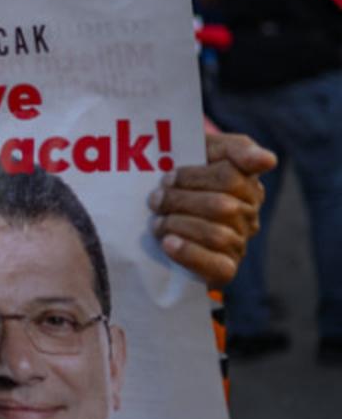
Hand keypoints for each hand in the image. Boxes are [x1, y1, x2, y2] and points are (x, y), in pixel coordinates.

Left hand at [149, 131, 275, 285]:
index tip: (167, 177)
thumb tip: (268, 160)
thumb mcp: (203, 149)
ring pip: (217, 234)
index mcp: (246, 184)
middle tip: (155, 199)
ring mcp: (238, 243)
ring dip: (178, 225)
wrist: (150, 205)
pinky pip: (217, 266)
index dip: (192, 177)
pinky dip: (189, 253)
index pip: (230, 178)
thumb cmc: (181, 172)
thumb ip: (236, 148)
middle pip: (221, 206)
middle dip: (180, 201)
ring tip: (156, 221)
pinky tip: (168, 243)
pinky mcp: (224, 270)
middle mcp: (247, 215)